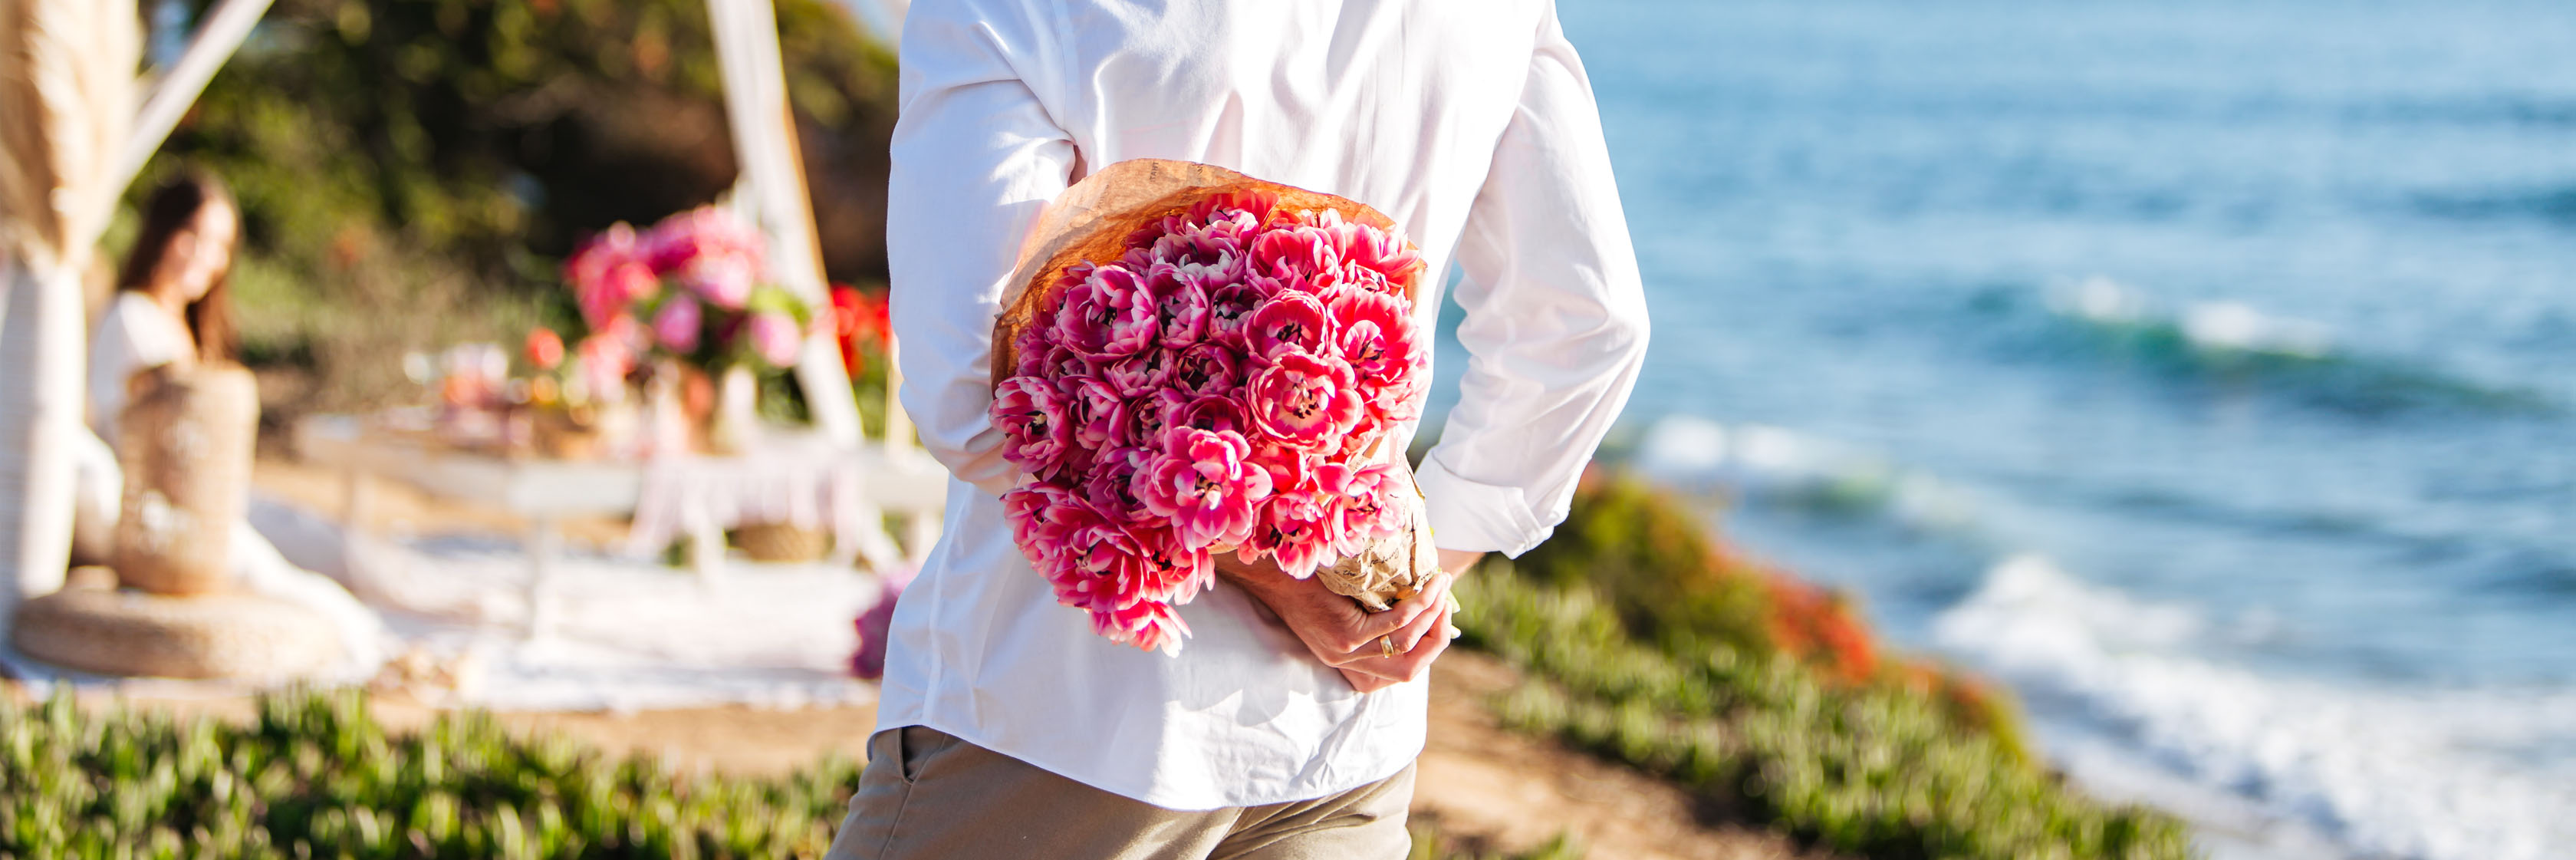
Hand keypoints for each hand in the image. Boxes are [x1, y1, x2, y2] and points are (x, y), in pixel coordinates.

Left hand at [1216, 552, 1459, 691]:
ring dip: (1433, 617)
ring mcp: (1346, 652)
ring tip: (1442, 587)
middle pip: (1409, 670)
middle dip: (1437, 640)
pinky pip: (1395, 625)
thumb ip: (1373, 613)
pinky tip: (1428, 585)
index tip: (1439, 620)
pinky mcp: (1346, 634)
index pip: (1398, 673)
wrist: (1273, 568)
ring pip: (1407, 646)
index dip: (1426, 650)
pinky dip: (1419, 606)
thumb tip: (1419, 601)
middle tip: (1447, 606)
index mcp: (1347, 661)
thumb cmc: (1311, 576)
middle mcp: (1346, 663)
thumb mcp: (1344, 603)